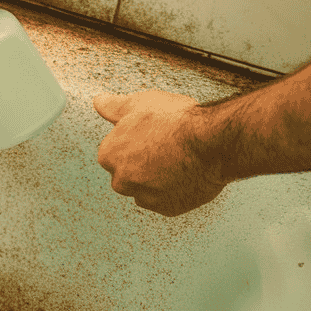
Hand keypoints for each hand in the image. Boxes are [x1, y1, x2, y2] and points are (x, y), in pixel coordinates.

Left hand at [94, 90, 225, 216]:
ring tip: (178, 161)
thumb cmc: (176, 120)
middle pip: (127, 174)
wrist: (211, 141)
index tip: (150, 136)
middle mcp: (121, 180)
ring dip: (156, 179)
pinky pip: (165, 201)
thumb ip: (114, 106)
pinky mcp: (166, 208)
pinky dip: (173, 191)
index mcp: (109, 155)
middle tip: (165, 148)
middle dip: (142, 164)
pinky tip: (186, 175)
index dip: (134, 142)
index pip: (114, 152)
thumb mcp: (140, 103)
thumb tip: (99, 102)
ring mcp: (144, 196)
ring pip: (145, 189)